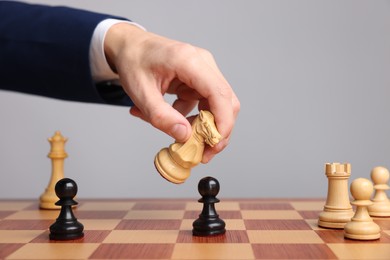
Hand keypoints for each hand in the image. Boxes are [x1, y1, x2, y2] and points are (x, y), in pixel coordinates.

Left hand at [104, 23, 239, 162]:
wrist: (130, 46)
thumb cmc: (133, 62)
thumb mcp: (140, 92)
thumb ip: (161, 116)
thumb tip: (185, 136)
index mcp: (188, 61)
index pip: (219, 93)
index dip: (223, 122)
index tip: (214, 145)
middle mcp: (203, 63)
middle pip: (226, 101)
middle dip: (218, 130)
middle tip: (204, 153)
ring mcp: (204, 70)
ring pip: (218, 105)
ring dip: (204, 126)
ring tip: (181, 138)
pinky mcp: (200, 79)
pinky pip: (205, 103)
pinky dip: (193, 117)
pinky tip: (171, 117)